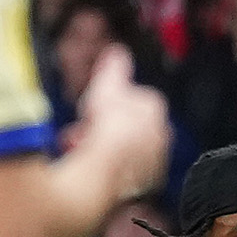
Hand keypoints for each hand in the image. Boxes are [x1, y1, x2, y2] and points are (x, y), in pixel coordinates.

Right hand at [71, 42, 171, 199]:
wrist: (109, 173)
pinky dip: (104, 168)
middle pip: (125, 123)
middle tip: (80, 129)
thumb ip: (113, 70)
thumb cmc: (109, 130)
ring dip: (98, 147)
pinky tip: (88, 167)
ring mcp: (152, 160)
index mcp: (154, 107)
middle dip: (101, 125)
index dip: (106, 100)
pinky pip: (120, 171)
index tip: (90, 106)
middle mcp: (160, 134)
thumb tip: (118, 52)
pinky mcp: (141, 184)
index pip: (131, 95)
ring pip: (121, 148)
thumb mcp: (106, 90)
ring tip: (76, 147)